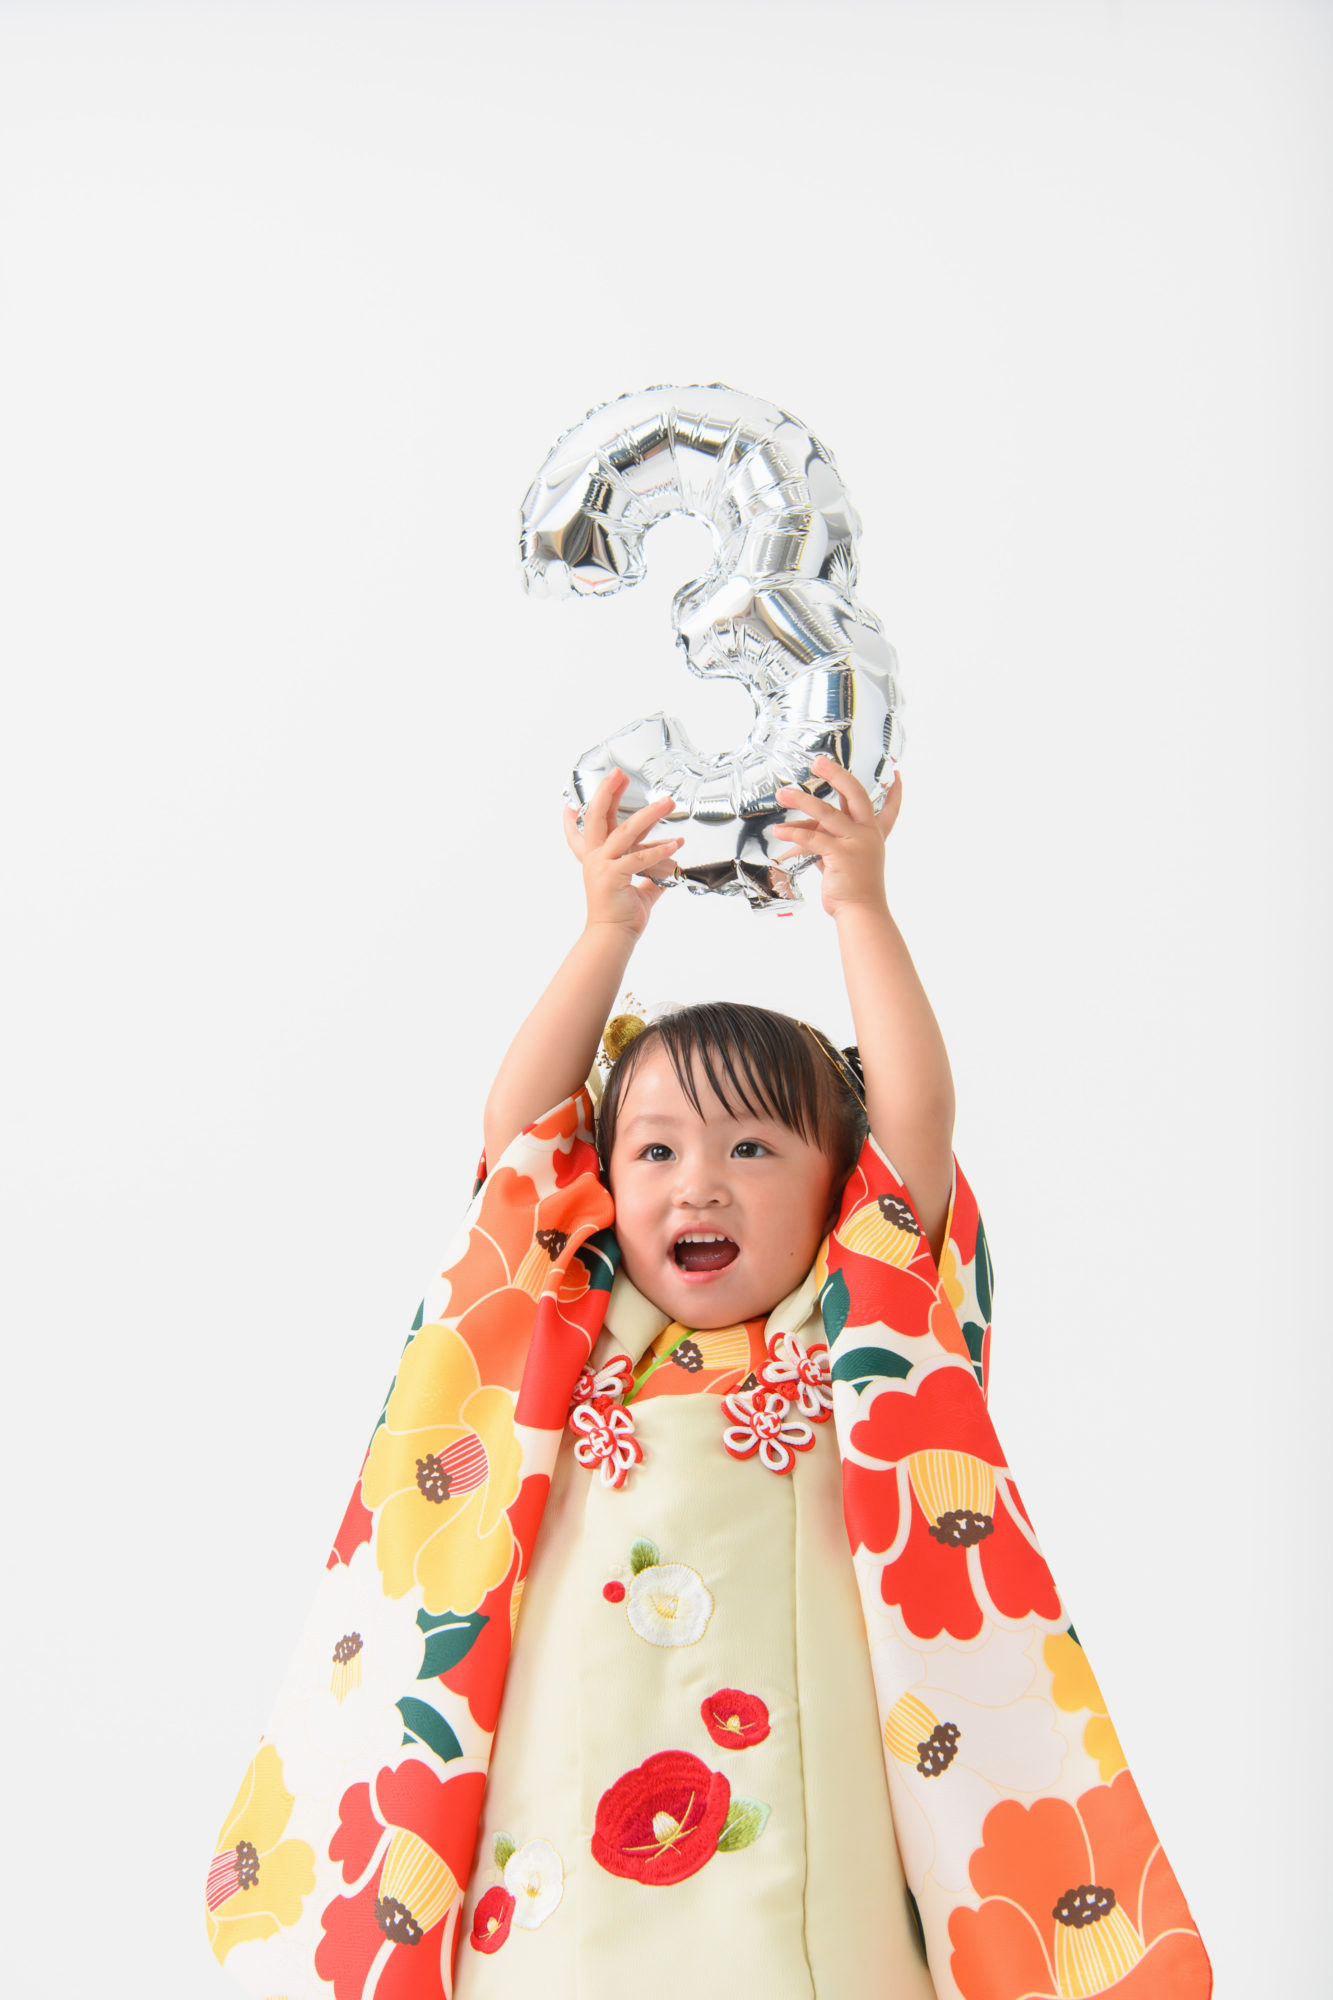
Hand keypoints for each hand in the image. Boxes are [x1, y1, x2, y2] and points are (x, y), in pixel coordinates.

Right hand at [563, 769, 681, 937]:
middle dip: (608, 792)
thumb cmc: (622, 916)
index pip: (593, 824)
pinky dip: (659, 850)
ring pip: (624, 832)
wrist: (611, 936)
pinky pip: (638, 858)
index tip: (595, 786)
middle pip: (597, 816)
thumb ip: (652, 874)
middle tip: (618, 773)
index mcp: (598, 857)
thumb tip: (671, 868)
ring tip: (668, 802)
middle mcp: (595, 858)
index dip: (593, 804)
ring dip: (649, 814)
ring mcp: (601, 866)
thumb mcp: (639, 889)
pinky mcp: (612, 876)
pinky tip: (677, 844)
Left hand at [774, 756, 900, 916]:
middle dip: (837, 775)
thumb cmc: (853, 889)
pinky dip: (793, 833)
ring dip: (801, 800)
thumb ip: (829, 840)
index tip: (896, 773)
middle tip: (819, 762)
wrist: (861, 911)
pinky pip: (813, 838)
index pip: (889, 808)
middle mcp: (867, 834)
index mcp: (873, 834)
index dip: (894, 790)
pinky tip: (779, 830)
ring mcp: (856, 843)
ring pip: (826, 813)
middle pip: (855, 794)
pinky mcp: (841, 854)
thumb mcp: (845, 858)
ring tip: (783, 793)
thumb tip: (802, 830)